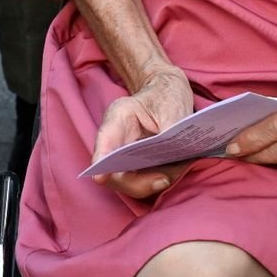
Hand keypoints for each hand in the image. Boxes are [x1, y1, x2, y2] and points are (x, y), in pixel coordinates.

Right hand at [88, 66, 195, 198]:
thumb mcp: (171, 106)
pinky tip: (172, 173)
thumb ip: (171, 130)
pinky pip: (141, 180)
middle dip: (137, 182)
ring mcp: (125, 154)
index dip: (101, 160)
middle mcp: (117, 139)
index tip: (101, 176)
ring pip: (128, 181)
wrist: (167, 93)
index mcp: (119, 116)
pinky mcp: (137, 164)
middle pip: (114, 171)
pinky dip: (156, 181)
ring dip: (149, 184)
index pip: (106, 140)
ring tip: (171, 175)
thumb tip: (175, 157)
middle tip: (163, 179)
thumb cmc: (166, 95)